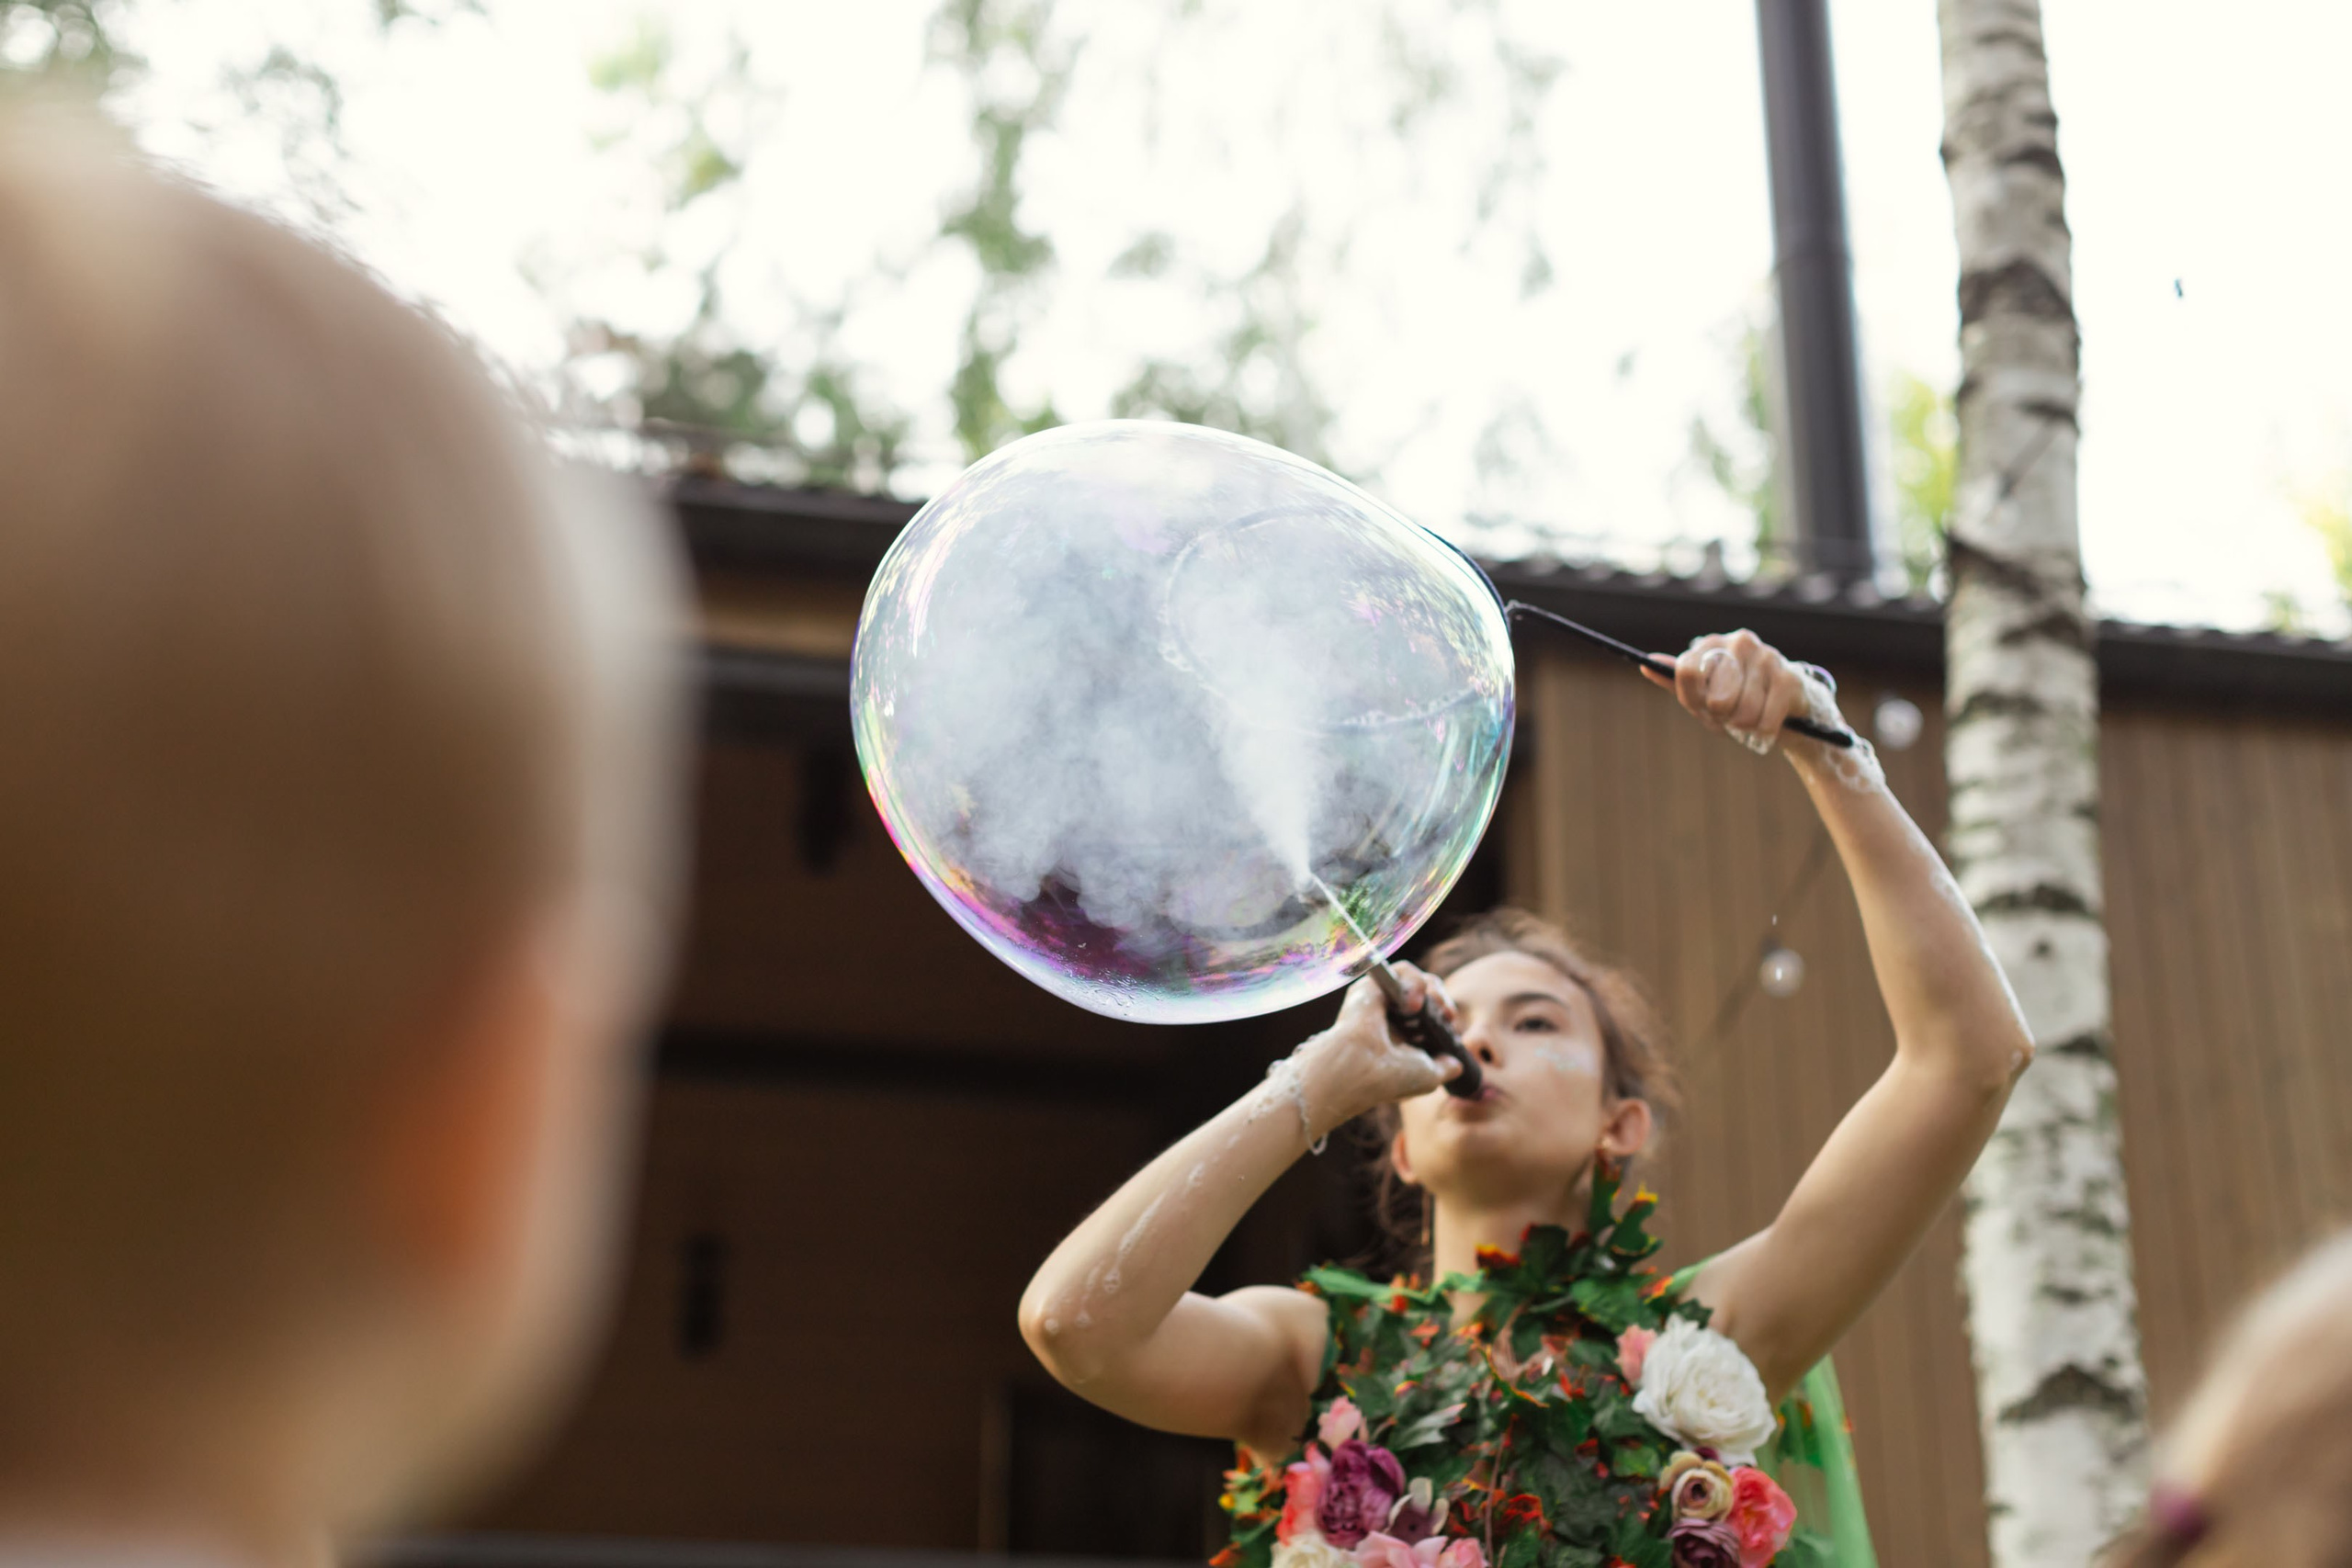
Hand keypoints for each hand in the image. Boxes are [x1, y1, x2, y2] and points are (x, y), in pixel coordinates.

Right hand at [1295, 963, 1462, 1129]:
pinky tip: (1414, 1002)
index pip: (1429, 1015)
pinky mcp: (1371, 986)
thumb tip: (1457, 1064)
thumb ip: (1445, 1068)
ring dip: (1432, 989)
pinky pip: (1400, 970)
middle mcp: (1390, 1018)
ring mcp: (1380, 1001)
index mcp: (1401, 1038)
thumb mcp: (1427, 1077)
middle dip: (1441, 1000)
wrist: (1360, 1070)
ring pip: (1415, 978)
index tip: (1450, 1023)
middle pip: (1426, 993)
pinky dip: (1415, 980)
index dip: (1444, 1015)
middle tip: (1447, 1014)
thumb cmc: (1389, 1077)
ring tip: (1430, 1005)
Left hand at [1642, 628, 1813, 755]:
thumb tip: (1646, 665)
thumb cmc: (1736, 698)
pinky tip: (1767, 723)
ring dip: (1743, 726)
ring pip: (1742, 714)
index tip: (1702, 708)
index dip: (1693, 700)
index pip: (1686, 672)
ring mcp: (1767, 657)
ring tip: (1749, 718)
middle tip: (1731, 714)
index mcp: (1712, 644)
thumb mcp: (1703, 692)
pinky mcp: (1790, 679)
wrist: (1786, 706)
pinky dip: (1763, 732)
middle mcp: (1740, 642)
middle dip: (1721, 717)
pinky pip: (1765, 721)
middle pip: (1716, 699)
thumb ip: (1676, 681)